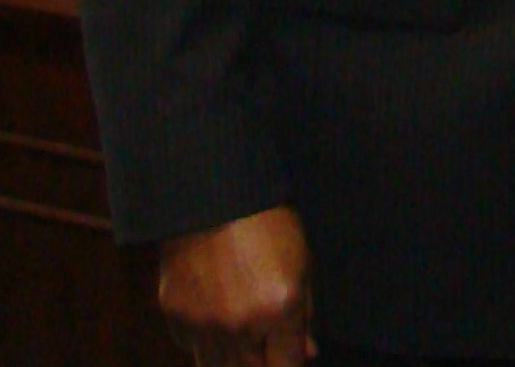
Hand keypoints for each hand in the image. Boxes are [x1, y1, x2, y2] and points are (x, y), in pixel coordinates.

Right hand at [158, 205, 314, 366]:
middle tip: (266, 343)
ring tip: (243, 326)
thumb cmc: (267, 223)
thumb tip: (305, 353)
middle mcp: (241, 325)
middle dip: (262, 363)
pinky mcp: (176, 321)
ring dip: (234, 359)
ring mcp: (204, 326)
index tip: (289, 354)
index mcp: (280, 307)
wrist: (212, 196)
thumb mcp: (301, 261)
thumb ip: (303, 315)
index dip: (290, 362)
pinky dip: (207, 340)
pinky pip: (193, 347)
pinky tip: (216, 310)